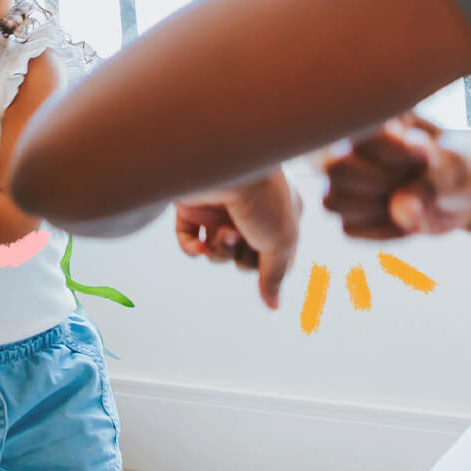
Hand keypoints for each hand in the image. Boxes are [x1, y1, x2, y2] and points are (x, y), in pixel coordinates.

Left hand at [175, 170, 301, 309]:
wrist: (225, 163)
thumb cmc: (263, 198)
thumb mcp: (281, 242)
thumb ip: (274, 276)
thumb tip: (273, 306)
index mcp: (279, 211)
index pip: (277, 254)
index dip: (273, 263)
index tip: (270, 253)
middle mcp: (249, 210)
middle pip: (246, 258)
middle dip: (245, 257)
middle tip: (246, 237)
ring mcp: (219, 209)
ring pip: (218, 253)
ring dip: (221, 251)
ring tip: (225, 232)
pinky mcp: (191, 208)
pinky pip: (189, 243)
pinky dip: (192, 250)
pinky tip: (200, 245)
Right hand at [322, 112, 470, 238]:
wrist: (458, 193)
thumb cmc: (457, 166)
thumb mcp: (460, 164)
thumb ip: (437, 174)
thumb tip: (399, 207)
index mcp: (370, 120)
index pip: (351, 131)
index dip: (388, 150)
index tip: (424, 156)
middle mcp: (345, 149)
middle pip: (333, 167)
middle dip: (380, 180)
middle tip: (414, 178)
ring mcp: (342, 184)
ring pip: (331, 200)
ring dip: (378, 208)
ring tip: (411, 201)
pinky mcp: (348, 214)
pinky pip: (348, 228)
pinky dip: (384, 230)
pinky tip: (407, 220)